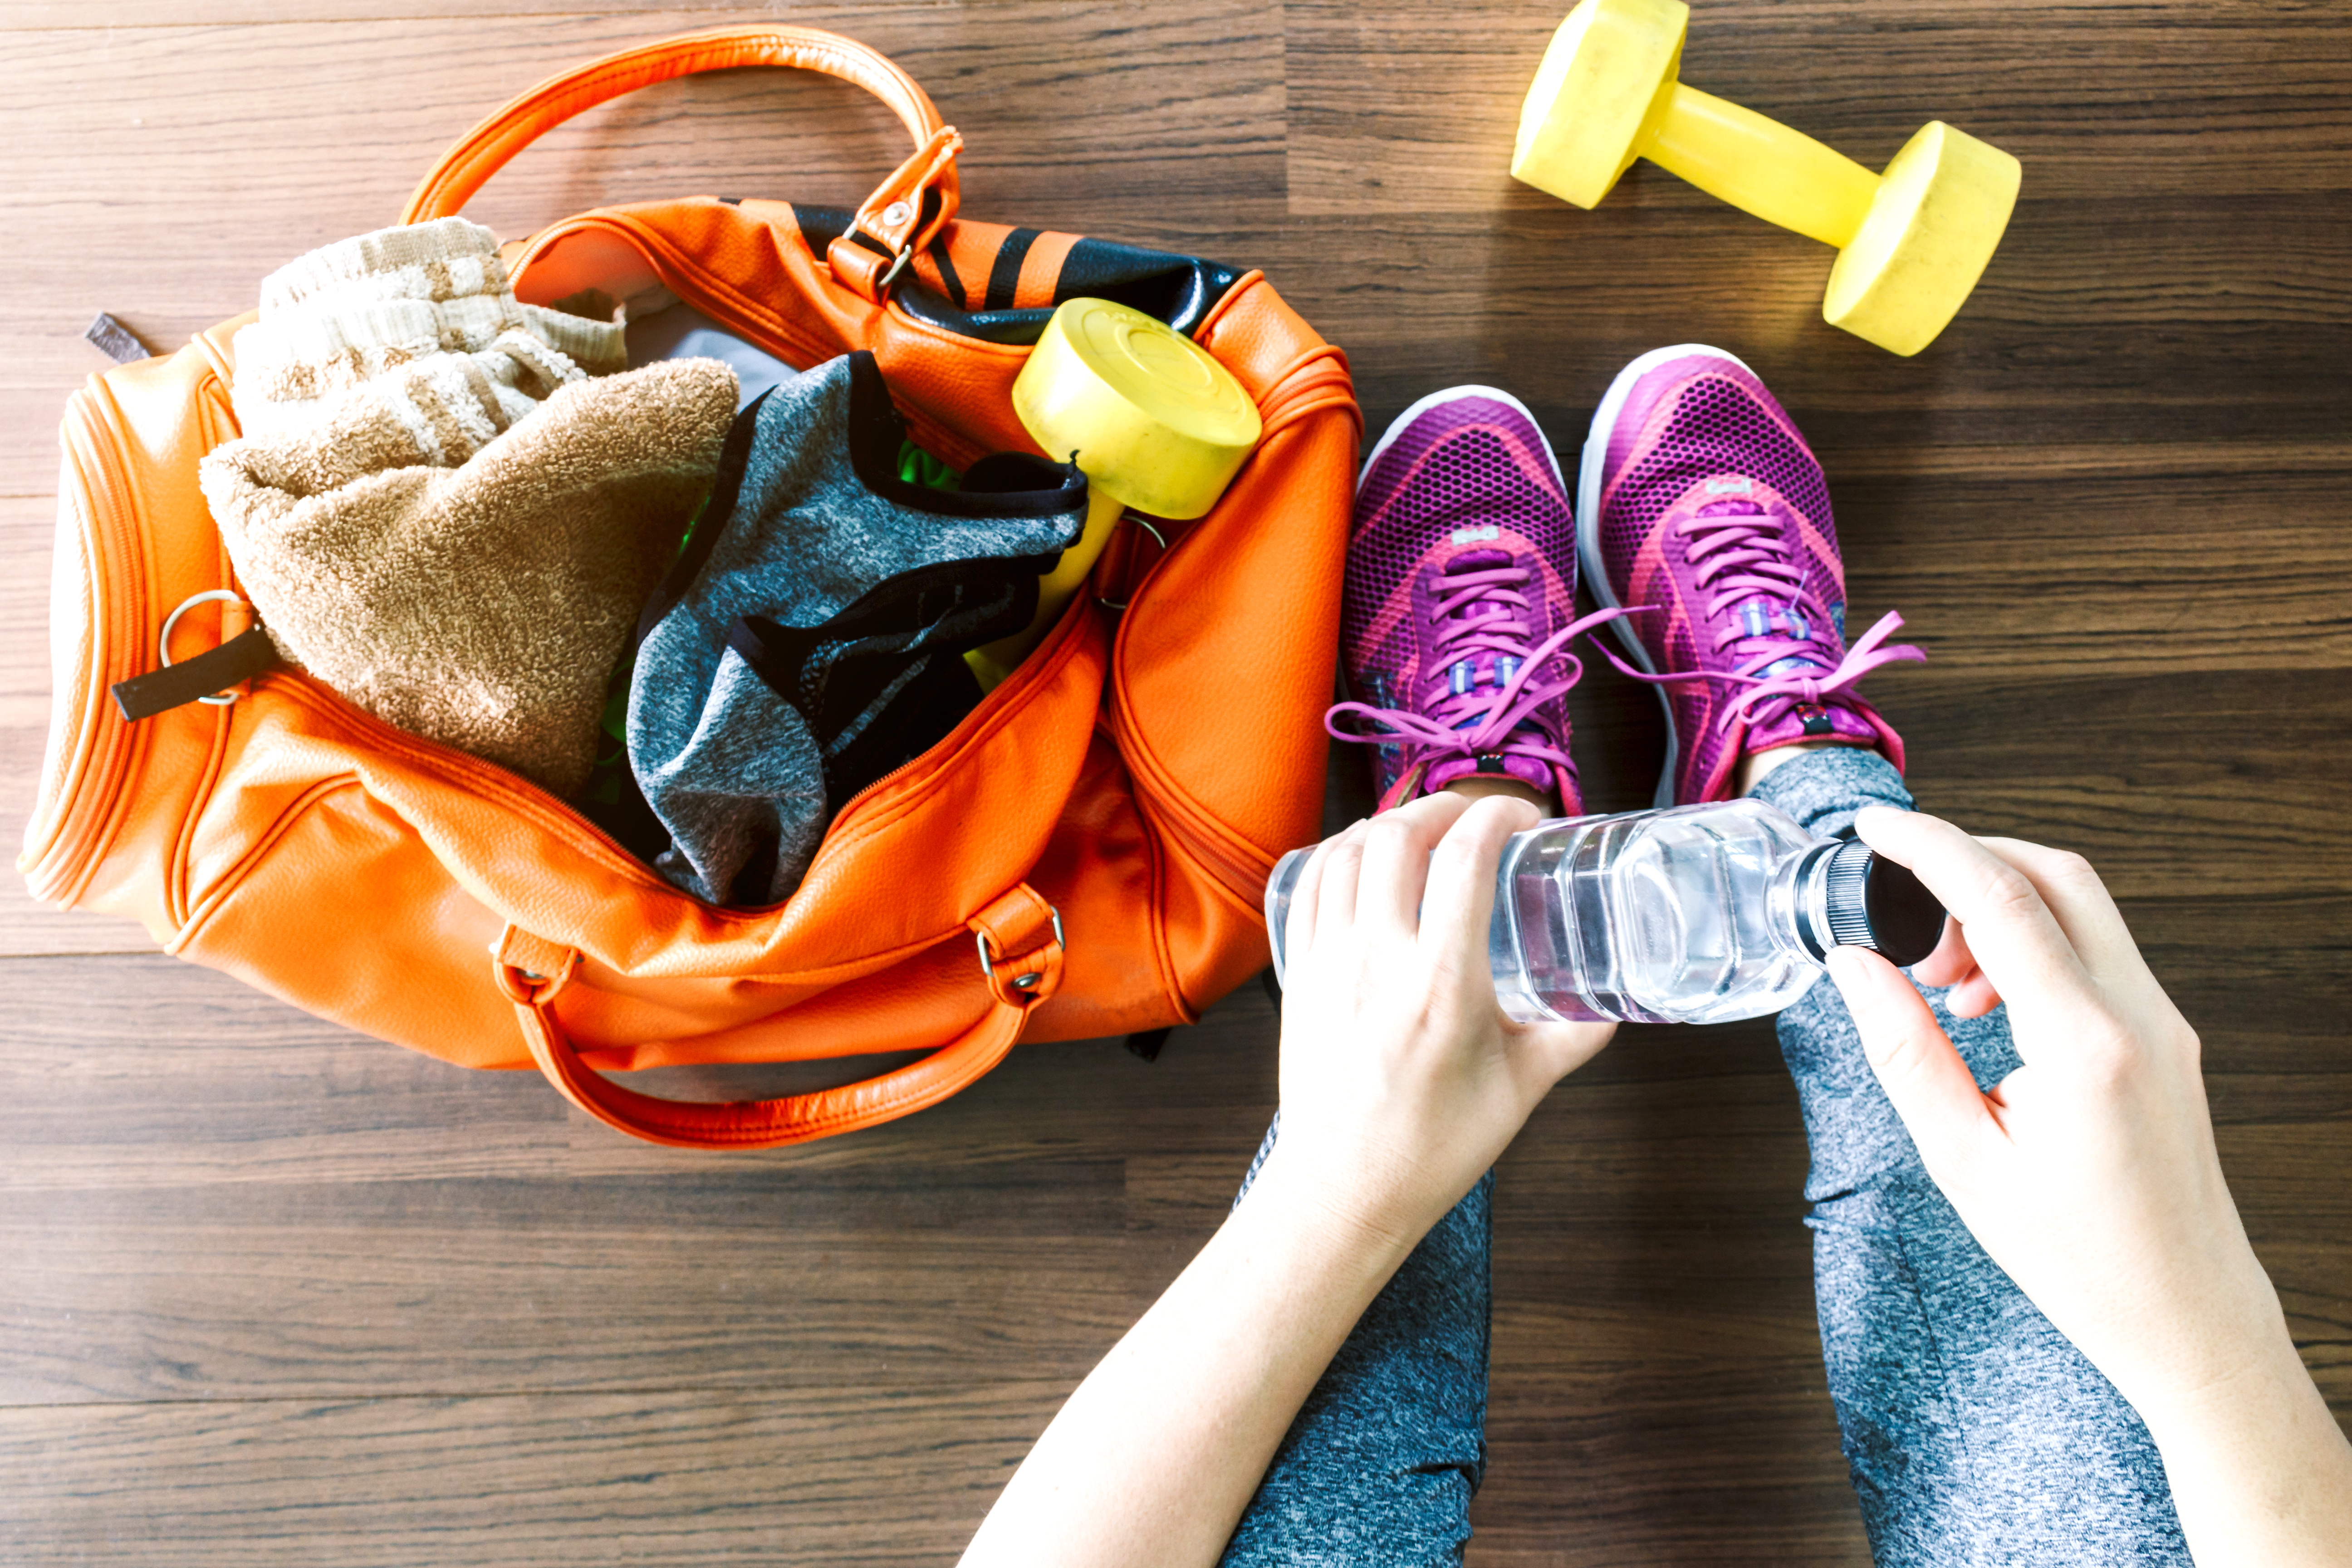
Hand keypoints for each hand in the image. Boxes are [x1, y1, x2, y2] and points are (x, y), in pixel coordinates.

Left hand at [1262, 792, 1615, 1249]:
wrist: (1342, 1190)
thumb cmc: (1430, 1149)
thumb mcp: (1521, 1092)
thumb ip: (1571, 1039)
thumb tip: (1611, 1003)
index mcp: (1441, 985)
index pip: (1464, 860)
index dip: (1496, 815)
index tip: (1523, 816)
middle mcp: (1377, 961)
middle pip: (1397, 836)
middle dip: (1443, 808)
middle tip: (1475, 819)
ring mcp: (1329, 963)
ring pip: (1348, 851)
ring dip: (1389, 824)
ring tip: (1425, 832)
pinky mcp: (1300, 974)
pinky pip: (1310, 884)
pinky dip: (1341, 853)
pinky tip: (1364, 858)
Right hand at [1824, 807, 2282, 1423]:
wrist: (2186, 1313)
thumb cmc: (2080, 1259)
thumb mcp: (1962, 1160)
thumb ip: (1903, 1050)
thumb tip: (1855, 964)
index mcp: (2084, 1045)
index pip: (2000, 898)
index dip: (1928, 846)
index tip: (1874, 825)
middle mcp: (2138, 1015)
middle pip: (2052, 873)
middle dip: (1965, 862)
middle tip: (1902, 915)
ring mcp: (2163, 1020)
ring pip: (2080, 903)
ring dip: (1998, 907)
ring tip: (1943, 982)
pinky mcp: (2166, 1033)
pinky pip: (2096, 948)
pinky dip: (2032, 942)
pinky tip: (1987, 1002)